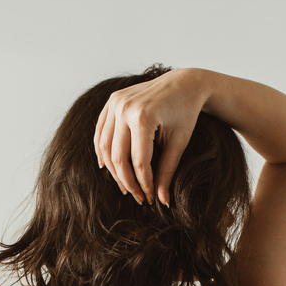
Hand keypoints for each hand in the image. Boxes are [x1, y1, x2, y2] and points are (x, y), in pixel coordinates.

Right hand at [93, 68, 207, 205]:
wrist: (184, 82)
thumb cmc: (185, 112)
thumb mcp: (179, 143)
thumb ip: (167, 172)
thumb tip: (162, 202)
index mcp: (143, 117)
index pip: (139, 162)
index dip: (144, 183)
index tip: (149, 197)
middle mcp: (124, 107)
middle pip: (118, 157)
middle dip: (128, 181)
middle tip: (137, 196)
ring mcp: (115, 102)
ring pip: (105, 147)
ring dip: (113, 170)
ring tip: (125, 185)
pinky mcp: (112, 100)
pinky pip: (100, 131)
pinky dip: (102, 150)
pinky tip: (107, 166)